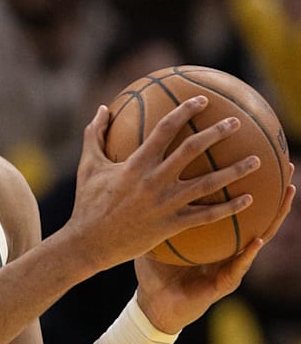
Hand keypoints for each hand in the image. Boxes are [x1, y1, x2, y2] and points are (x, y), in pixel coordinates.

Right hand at [65, 98, 260, 272]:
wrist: (89, 242)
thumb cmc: (88, 202)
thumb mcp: (88, 166)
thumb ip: (95, 135)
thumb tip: (101, 110)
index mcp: (136, 163)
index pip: (165, 129)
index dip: (184, 111)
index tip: (202, 101)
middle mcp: (154, 180)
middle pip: (193, 150)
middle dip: (217, 133)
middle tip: (236, 123)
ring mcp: (166, 203)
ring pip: (208, 183)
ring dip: (235, 170)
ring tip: (256, 160)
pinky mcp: (172, 224)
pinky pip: (207, 215)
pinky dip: (229, 207)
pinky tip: (247, 199)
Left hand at [135, 169, 294, 333]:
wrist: (153, 305)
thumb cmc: (154, 268)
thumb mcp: (154, 231)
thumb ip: (154, 206)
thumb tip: (141, 172)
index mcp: (212, 231)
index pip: (234, 201)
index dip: (247, 180)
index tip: (257, 152)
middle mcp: (227, 245)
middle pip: (255, 213)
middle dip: (272, 190)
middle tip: (286, 164)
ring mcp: (229, 264)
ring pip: (259, 237)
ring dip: (274, 217)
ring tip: (286, 194)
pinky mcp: (222, 285)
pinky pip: (237, 268)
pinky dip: (246, 255)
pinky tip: (256, 241)